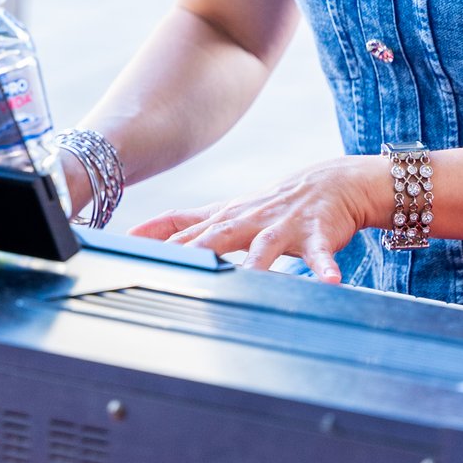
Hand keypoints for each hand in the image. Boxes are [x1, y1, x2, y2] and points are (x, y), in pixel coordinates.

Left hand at [126, 156, 387, 282]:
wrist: (333, 182)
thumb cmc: (272, 203)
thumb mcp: (225, 211)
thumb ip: (184, 222)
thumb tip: (138, 232)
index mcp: (226, 218)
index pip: (185, 231)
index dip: (158, 242)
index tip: (129, 253)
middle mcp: (250, 220)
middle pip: (218, 236)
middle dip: (197, 251)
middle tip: (178, 270)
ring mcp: (283, 226)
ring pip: (267, 245)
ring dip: (260, 262)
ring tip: (252, 277)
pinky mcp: (317, 233)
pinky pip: (321, 252)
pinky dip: (325, 266)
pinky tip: (331, 281)